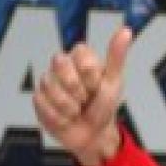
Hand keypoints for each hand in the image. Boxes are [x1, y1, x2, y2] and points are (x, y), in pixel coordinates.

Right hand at [32, 26, 131, 165]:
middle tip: (85, 98)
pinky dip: (59, 116)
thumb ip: (116, 56)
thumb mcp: (114, 82)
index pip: (79, 52)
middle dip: (76, 86)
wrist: (92, 135)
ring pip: (50, 85)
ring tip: (77, 111)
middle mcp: (62, 66)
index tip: (97, 85)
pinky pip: (42, 102)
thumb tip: (127, 30)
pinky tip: (66, 119)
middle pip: (59, 62)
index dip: (89, 73)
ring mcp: (48, 81)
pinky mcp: (38, 98)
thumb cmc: (104, 106)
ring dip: (69, 105)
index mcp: (81, 58)